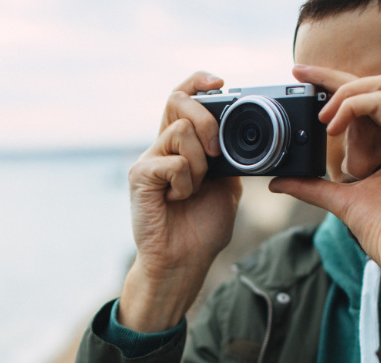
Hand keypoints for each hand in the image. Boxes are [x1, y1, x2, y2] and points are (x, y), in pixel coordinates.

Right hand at [119, 72, 242, 331]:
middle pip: (177, 100)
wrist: (184, 262)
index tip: (220, 82)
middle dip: (206, 118)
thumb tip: (240, 135)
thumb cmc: (201, 229)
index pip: (182, 98)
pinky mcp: (140, 176)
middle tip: (216, 151)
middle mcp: (160, 147)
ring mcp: (148, 160)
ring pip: (181, 132)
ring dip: (200, 164)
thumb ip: (229, 158)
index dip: (198, 82)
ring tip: (193, 190)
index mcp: (180, 146)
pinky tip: (178, 200)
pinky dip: (186, 183)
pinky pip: (173, 163)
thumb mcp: (226, 186)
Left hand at [270, 64, 380, 313]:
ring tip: (323, 119)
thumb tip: (280, 180)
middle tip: (301, 76)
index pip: (377, 97)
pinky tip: (333, 127)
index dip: (342, 83)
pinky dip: (353, 105)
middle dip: (339, 76)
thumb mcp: (342, 201)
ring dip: (347, 92)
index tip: (306, 79)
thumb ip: (313, 186)